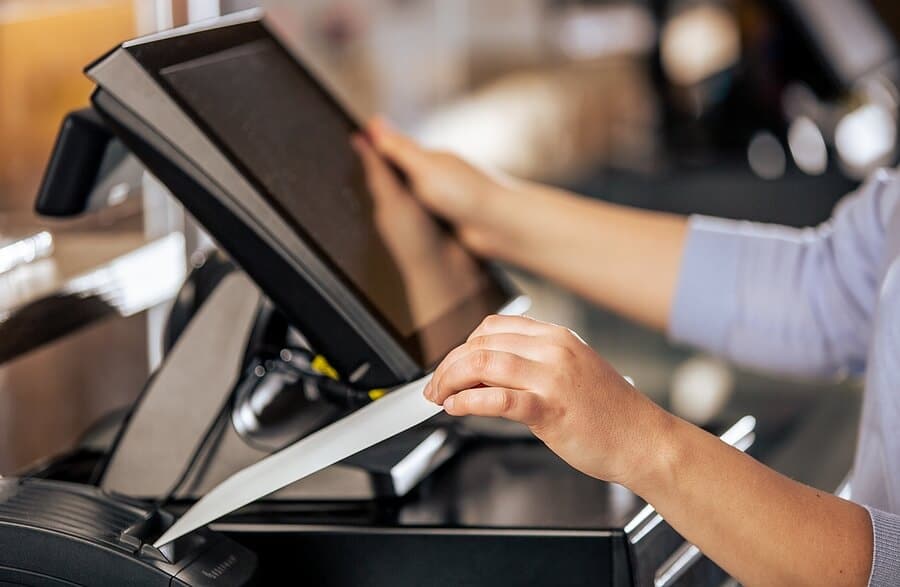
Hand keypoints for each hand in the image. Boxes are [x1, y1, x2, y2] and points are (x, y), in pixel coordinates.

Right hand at [364, 117, 512, 253]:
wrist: (499, 227)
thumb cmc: (466, 195)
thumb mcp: (424, 168)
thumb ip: (399, 148)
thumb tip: (373, 123)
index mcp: (434, 158)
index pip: (398, 148)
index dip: (377, 146)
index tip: (356, 141)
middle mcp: (442, 174)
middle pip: (408, 169)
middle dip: (389, 167)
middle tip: (364, 163)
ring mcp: (450, 196)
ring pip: (418, 191)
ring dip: (403, 190)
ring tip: (381, 190)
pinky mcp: (456, 217)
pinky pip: (429, 210)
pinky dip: (417, 210)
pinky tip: (411, 215)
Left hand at [423, 315, 671, 486]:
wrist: (645, 441)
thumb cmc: (611, 413)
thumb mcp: (573, 371)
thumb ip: (534, 364)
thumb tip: (488, 370)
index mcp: (556, 337)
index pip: (493, 327)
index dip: (462, 346)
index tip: (450, 365)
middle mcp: (553, 350)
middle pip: (481, 344)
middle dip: (448, 365)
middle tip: (434, 387)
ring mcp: (552, 378)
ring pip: (483, 364)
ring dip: (450, 381)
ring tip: (439, 397)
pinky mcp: (550, 408)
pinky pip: (497, 399)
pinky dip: (468, 402)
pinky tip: (456, 408)